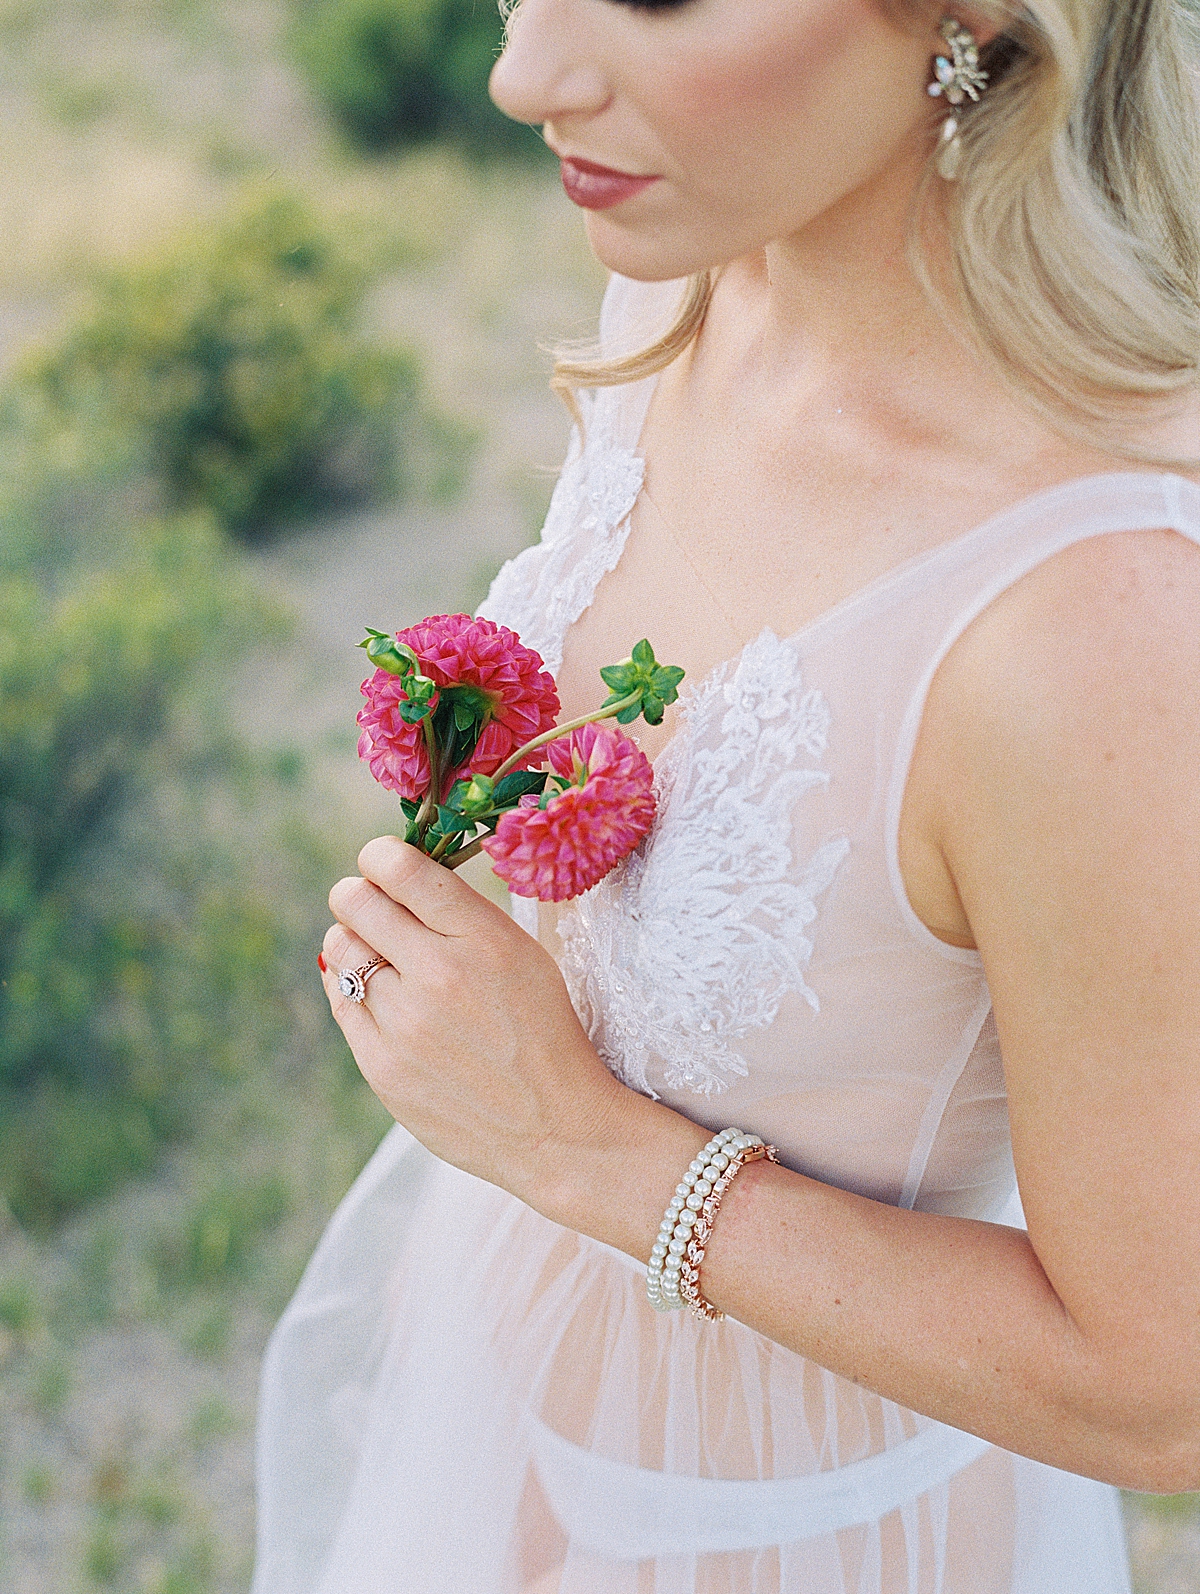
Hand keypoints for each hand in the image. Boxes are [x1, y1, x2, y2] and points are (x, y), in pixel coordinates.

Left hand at [320, 836, 632, 1210]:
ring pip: (340, 949)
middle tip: (367, 903)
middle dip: (357, 894)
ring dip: (351, 939)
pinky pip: (340, 1000)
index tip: (380, 863)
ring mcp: (405, 1025)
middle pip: (356, 902)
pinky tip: (374, 991)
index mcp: (483, 938)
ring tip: (374, 950)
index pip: (401, 869)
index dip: (379, 856)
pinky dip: (350, 985)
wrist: (557, 1129)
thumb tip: (394, 878)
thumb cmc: (544, 1032)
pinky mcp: (382, 1068)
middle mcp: (439, 975)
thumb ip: (462, 915)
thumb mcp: (524, 955)